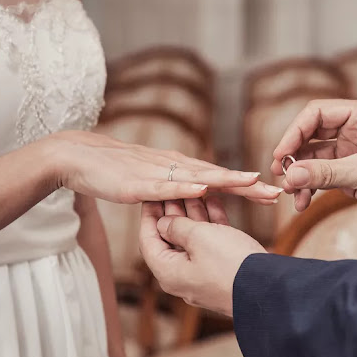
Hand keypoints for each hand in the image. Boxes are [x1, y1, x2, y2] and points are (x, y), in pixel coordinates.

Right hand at [45, 130, 282, 203]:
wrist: (79, 157)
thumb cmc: (116, 172)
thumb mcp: (153, 184)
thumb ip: (174, 191)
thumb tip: (193, 199)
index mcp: (180, 170)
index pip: (219, 179)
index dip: (246, 187)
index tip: (272, 194)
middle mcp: (175, 167)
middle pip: (218, 177)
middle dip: (248, 185)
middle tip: (277, 192)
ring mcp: (158, 173)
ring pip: (198, 177)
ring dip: (226, 180)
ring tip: (251, 182)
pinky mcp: (139, 183)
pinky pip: (165, 185)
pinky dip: (185, 186)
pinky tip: (203, 188)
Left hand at [138, 197, 265, 315]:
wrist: (270, 289)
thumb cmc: (229, 263)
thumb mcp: (198, 237)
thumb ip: (177, 226)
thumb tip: (164, 223)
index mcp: (169, 272)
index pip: (148, 240)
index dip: (149, 215)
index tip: (152, 194)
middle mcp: (183, 276)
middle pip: (171, 239)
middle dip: (175, 211)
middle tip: (176, 186)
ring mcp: (204, 275)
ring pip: (194, 239)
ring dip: (195, 214)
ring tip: (198, 189)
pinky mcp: (224, 270)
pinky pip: (213, 243)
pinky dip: (212, 223)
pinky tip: (216, 201)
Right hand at [271, 100, 356, 235]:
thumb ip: (325, 173)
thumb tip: (289, 176)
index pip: (317, 113)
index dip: (295, 131)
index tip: (282, 154)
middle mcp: (355, 130)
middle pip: (310, 135)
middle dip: (294, 155)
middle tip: (280, 174)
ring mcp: (351, 153)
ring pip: (313, 159)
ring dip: (300, 176)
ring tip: (291, 193)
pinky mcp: (351, 175)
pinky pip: (321, 177)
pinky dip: (309, 189)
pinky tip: (302, 203)